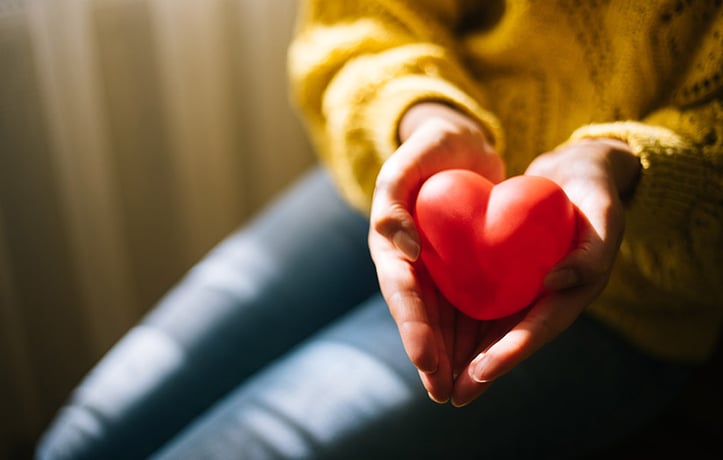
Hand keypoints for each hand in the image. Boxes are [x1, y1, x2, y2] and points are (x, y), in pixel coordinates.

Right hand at [369, 102, 503, 402]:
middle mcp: (409, 263)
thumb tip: (399, 245)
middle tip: (443, 393)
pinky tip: (485, 362)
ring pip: (441, 321)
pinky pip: (465, 307)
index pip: (401, 291)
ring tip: (461, 393)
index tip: (428, 359)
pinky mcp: (459, 271)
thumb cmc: (433, 146)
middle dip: (429, 357)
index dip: (413, 327)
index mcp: (390, 242)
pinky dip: (472, 336)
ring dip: (449, 358)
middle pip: (418, 317)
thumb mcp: (412, 156)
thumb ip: (395, 194)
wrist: (461, 146)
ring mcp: (434, 271)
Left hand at [451, 138, 641, 405]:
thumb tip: (555, 285)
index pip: (540, 327)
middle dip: (481, 369)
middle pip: (511, 339)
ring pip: (493, 328)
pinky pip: (481, 300)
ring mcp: (526, 287)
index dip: (511, 352)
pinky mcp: (508, 274)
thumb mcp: (602, 212)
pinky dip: (459, 319)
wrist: (576, 172)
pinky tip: (432, 332)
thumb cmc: (594, 190)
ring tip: (436, 379)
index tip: (480, 373)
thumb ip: (590, 251)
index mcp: (575, 291)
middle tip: (450, 395)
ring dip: (466, 354)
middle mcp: (547, 297)